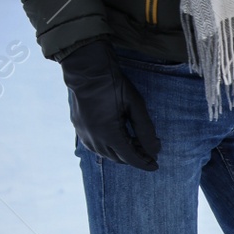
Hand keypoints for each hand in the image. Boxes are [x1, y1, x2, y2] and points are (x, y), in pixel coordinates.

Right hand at [59, 39, 159, 169]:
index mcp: (109, 133)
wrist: (86, 67)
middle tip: (148, 150)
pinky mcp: (78, 126)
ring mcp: (83, 132)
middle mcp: (93, 137)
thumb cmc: (113, 84)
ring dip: (121, 153)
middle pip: (118, 158)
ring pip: (105, 154)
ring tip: (134, 143)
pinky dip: (108, 147)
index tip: (155, 165)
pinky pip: (94, 145)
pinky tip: (117, 139)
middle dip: (135, 157)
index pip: (130, 158)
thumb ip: (146, 130)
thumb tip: (155, 151)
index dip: (144, 163)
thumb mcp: (136, 106)